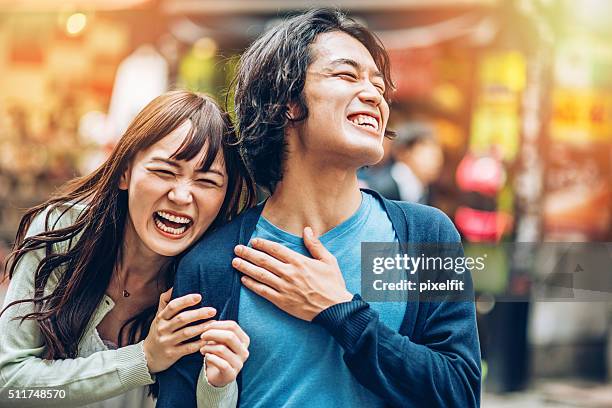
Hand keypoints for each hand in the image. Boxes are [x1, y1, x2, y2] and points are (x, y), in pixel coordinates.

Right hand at [143, 288, 216, 372]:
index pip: (172, 306)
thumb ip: (165, 302)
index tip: (199, 296)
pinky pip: (188, 348)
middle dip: (198, 314)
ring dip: (201, 328)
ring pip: (186, 333)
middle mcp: (163, 329)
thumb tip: (174, 286)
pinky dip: (199, 344)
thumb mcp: (158, 316)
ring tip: (214, 323)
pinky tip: (208, 339)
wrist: (148, 356)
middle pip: (182, 319)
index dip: (185, 301)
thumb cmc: (158, 332)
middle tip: (212, 310)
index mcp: (161, 318)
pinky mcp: (172, 354)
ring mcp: (167, 342)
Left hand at [199, 320, 249, 387]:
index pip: (233, 326)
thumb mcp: (220, 341)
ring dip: (208, 347)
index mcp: (244, 340)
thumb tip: (209, 323)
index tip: (206, 327)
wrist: (218, 376)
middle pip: (229, 336)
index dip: (217, 324)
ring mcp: (239, 364)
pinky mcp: (231, 374)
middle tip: (202, 336)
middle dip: (212, 333)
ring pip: (222, 349)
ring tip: (202, 349)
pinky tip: (206, 357)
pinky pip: (221, 363)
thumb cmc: (219, 354)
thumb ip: (218, 331)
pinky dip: (211, 358)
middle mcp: (244, 351)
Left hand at [233, 226, 352, 320]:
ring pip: (260, 275)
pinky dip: (252, 285)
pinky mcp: (282, 301)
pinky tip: (243, 280)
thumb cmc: (333, 284)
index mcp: (299, 261)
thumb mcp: (328, 260)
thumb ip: (315, 245)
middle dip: (248, 253)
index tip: (253, 241)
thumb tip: (307, 230)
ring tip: (235, 262)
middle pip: (263, 260)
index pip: (275, 249)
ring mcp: (284, 287)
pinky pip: (263, 291)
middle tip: (237, 249)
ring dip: (246, 267)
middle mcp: (289, 273)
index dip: (262, 244)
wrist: (335, 309)